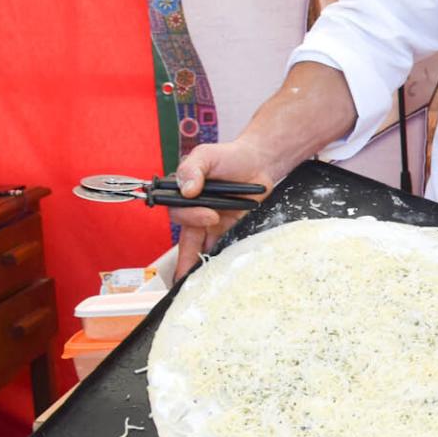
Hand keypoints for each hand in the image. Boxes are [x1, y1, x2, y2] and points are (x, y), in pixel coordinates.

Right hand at [171, 141, 279, 279]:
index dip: (190, 217)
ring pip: (200, 247)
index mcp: (184, 195)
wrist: (259, 162)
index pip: (178, 212)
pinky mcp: (228, 228)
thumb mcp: (206, 155)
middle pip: (185, 236)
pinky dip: (219, 258)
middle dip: (189, 251)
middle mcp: (195, 211)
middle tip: (204, 254)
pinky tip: (219, 271)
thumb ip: (192, 168)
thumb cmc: (229, 156)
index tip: (210, 214)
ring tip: (197, 281)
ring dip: (198, 262)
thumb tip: (187, 190)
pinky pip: (221, 246)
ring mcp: (212, 222)